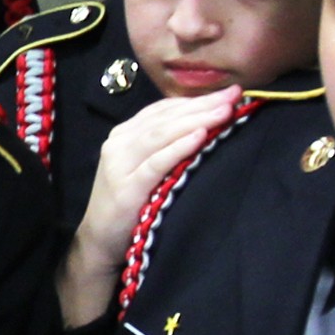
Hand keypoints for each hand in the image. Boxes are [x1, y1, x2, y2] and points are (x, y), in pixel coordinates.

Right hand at [58, 89, 248, 327]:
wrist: (99, 241)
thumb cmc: (129, 204)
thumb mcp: (144, 167)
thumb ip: (163, 146)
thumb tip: (205, 125)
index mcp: (126, 133)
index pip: (164, 109)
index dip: (196, 100)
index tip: (228, 93)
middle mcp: (120, 142)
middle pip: (167, 118)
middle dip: (203, 105)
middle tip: (235, 95)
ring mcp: (121, 164)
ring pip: (162, 134)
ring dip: (197, 120)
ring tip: (225, 110)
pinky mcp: (127, 187)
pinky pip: (157, 162)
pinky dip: (179, 147)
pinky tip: (200, 136)